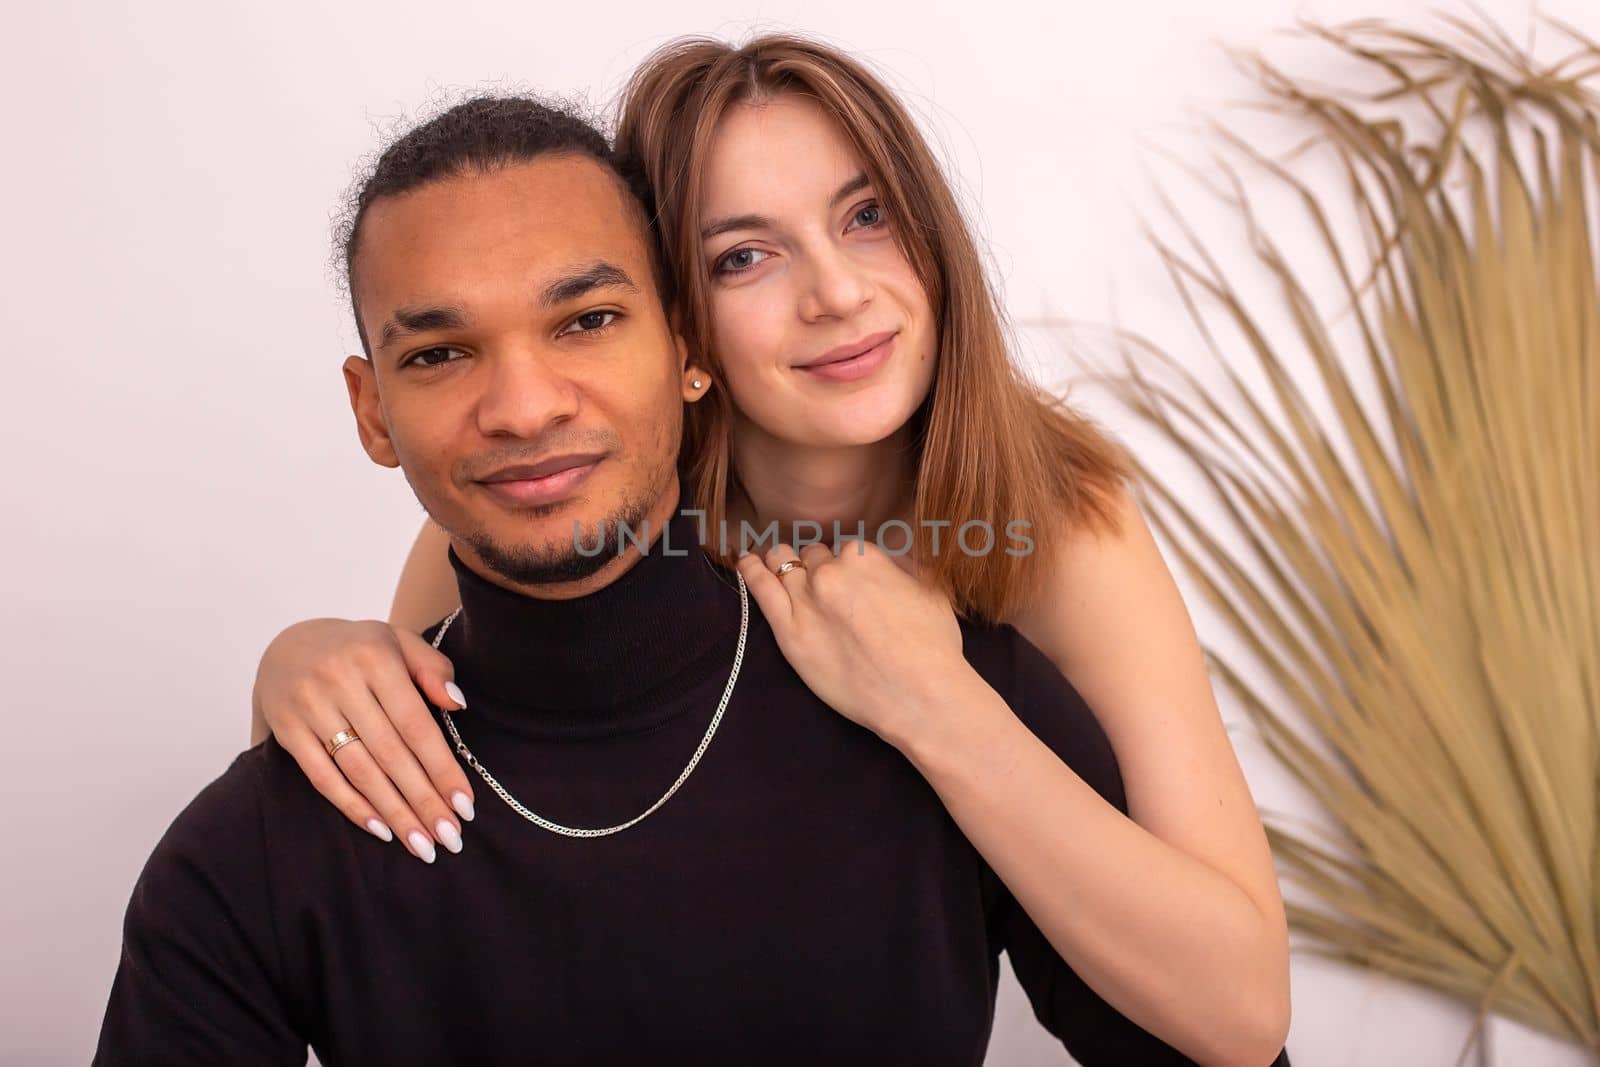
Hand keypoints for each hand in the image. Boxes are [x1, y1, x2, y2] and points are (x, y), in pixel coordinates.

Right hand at [253, 618, 474, 862]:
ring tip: (421, 844)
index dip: (441, 768)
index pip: (416, 725)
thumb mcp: (399, 642)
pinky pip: (322, 776)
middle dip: (423, 800)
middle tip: (450, 838)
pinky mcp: (287, 730)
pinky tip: (380, 829)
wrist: (287, 645)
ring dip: (393, 812)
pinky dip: (352, 806)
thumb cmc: (359, 649)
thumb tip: (458, 705)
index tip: (465, 805)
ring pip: (359, 770)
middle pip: (390, 754)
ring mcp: (309, 707)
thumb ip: (433, 668)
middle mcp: (340, 682)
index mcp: (375, 657)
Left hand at [733, 538, 971, 745]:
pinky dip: (751, 570)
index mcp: (864, 556)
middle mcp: (831, 571)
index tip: (848, 580)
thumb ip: (903, 566)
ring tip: (775, 563)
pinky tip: (746, 562)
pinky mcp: (789, 631)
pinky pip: (761, 588)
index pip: (844, 549)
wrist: (918, 694)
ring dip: (782, 562)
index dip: (845, 565)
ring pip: (783, 564)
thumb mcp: (932, 589)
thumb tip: (890, 559)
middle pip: (812, 556)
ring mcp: (806, 599)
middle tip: (822, 586)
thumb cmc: (933, 646)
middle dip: (816, 566)